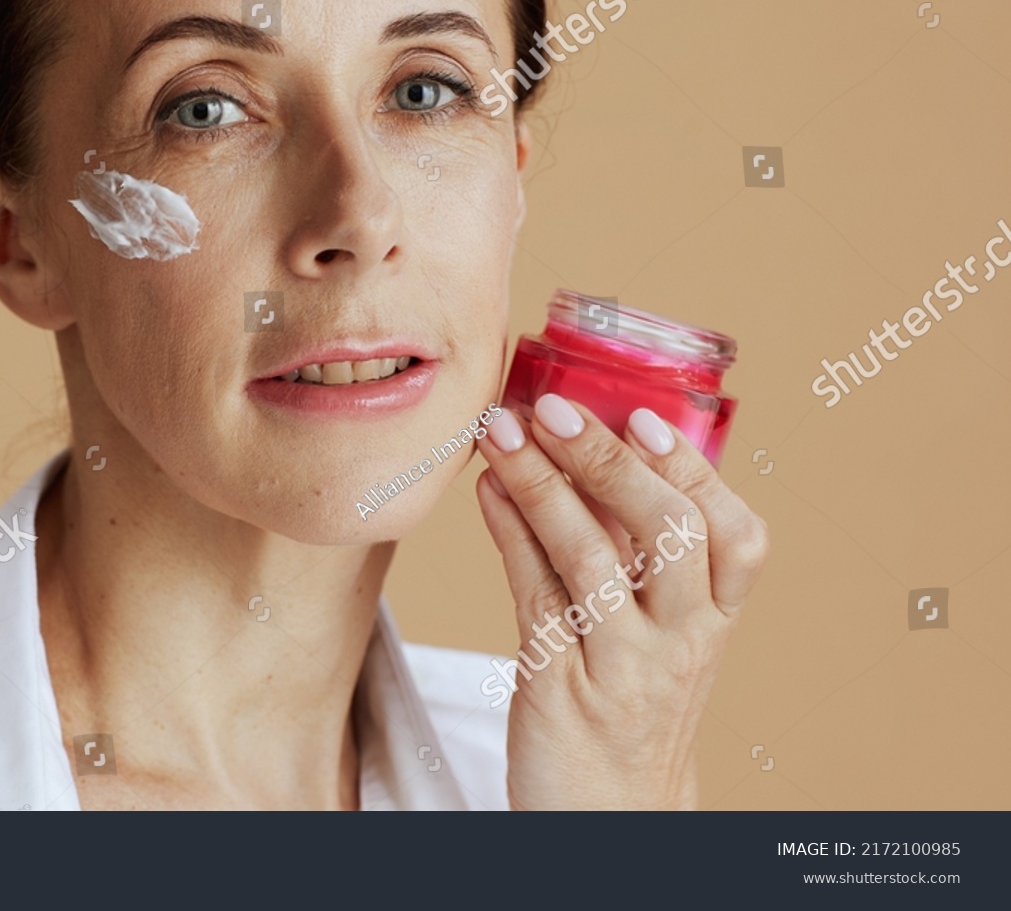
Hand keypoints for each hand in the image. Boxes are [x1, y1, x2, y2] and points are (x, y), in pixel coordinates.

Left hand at [475, 394, 768, 809]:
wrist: (608, 818)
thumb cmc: (629, 706)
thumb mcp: (660, 635)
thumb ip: (641, 557)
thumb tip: (593, 452)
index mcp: (715, 622)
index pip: (736, 535)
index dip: (691, 469)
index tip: (642, 415)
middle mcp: (682, 644)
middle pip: (670, 533)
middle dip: (608, 461)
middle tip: (554, 408)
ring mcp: (624, 668)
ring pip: (592, 557)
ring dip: (542, 483)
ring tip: (501, 432)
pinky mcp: (562, 687)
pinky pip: (536, 594)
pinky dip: (510, 533)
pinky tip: (489, 491)